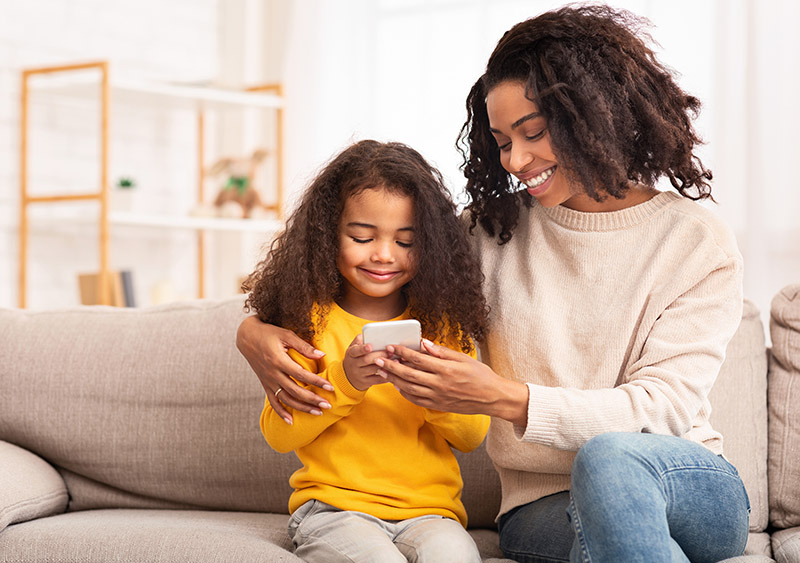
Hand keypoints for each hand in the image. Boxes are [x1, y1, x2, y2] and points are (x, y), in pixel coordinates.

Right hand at [236, 316, 333, 423]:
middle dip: (312, 400)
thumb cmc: (269, 333)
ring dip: (301, 408)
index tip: (330, 388)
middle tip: (328, 406)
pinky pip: (273, 401)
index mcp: (279, 360)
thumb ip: (304, 346)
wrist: (247, 337)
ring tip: (317, 413)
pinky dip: (281, 413)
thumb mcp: (286, 335)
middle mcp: (273, 373)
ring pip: (286, 399)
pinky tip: (290, 421)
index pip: (301, 375)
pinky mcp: (265, 384)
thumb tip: (322, 355)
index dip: (317, 382)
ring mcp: (268, 381)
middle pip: (295, 391)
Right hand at [343, 335, 390, 390]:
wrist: (348, 378)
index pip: (356, 351)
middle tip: (390, 352)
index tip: (370, 346)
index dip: (363, 348)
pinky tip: (394, 371)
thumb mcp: (353, 349)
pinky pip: (378, 380)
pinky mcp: (366, 383)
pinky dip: (387, 375)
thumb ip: (359, 341)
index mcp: (351, 354)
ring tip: (396, 361)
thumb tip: (366, 335)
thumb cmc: (355, 359)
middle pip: (367, 359)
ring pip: (374, 370)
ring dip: (386, 365)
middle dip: (380, 355)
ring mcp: (359, 374)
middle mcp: (354, 364)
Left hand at [377, 339, 528, 424]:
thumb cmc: (480, 375)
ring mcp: (438, 396)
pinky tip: (398, 387)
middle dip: (391, 366)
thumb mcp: (463, 358)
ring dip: (394, 380)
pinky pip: (416, 400)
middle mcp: (439, 384)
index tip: (391, 347)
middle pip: (409, 374)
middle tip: (378, 359)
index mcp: (445, 369)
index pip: (418, 359)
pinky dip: (405, 393)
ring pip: (410, 388)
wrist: (491, 397)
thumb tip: (424, 344)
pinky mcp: (438, 405)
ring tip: (383, 372)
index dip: (402, 352)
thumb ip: (442, 352)